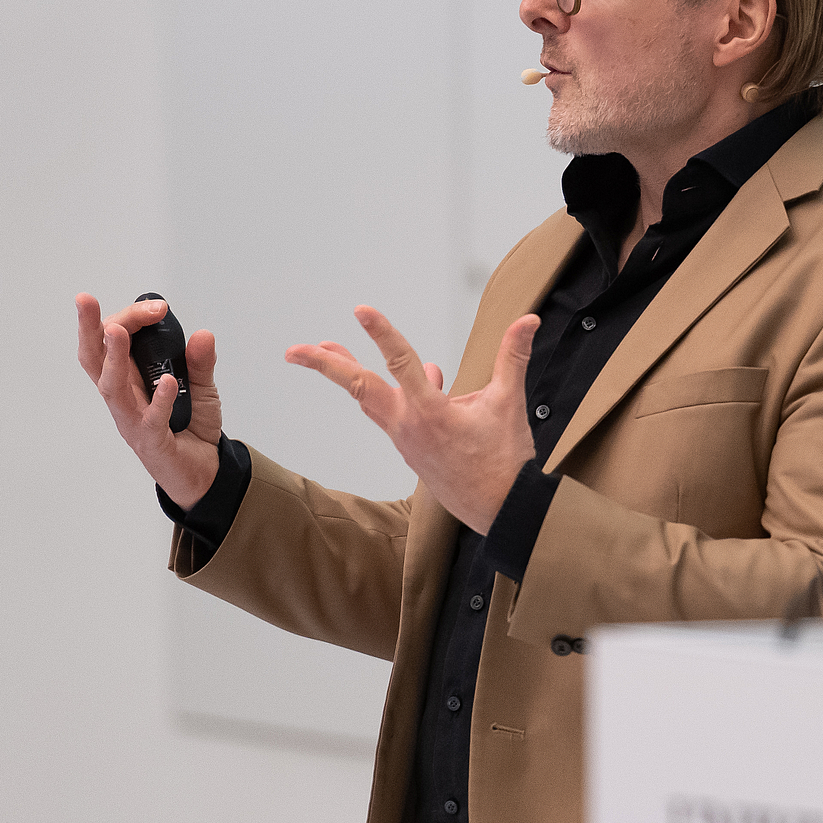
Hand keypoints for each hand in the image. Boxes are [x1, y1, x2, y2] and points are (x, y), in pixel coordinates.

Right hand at [76, 293, 224, 508]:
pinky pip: (152, 421)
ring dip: (114, 358)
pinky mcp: (151, 443)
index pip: (113, 342)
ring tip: (118, 331)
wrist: (206, 473)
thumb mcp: (201, 389)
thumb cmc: (191, 428)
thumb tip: (202, 334)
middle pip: (95, 360)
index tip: (157, 307)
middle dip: (89, 329)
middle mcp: (123, 398)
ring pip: (112, 388)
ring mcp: (133, 421)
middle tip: (85, 301)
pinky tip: (169, 382)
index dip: (128, 319)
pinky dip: (159, 400)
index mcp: (129, 380)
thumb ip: (200, 362)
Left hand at [287, 306, 539, 534]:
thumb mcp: (510, 403)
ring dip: (348, 374)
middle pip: (359, 388)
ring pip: (368, 401)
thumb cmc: (506, 461)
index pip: (400, 362)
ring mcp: (406, 441)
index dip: (381, 333)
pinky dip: (389, 391)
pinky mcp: (411, 451)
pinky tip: (421, 374)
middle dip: (326, 366)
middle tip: (294, 351)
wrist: (502, 511)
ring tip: (327, 350)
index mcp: (431, 412)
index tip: (361, 311)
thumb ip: (514, 357)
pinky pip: (390, 414)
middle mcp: (409, 426)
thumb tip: (528, 320)